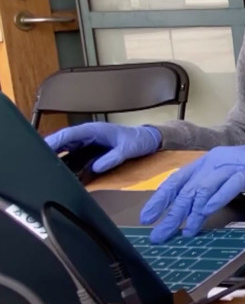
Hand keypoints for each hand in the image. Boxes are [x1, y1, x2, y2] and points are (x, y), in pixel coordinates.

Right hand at [45, 123, 161, 172]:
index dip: (53, 141)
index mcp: (94, 130)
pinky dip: (66, 164)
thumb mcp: (128, 149)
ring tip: (47, 171)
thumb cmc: (137, 140)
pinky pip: (73, 157)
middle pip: (62, 143)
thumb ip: (113, 158)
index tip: (43, 149)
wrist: (147, 140)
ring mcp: (87, 144)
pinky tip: (61, 173)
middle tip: (39, 164)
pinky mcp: (89, 151)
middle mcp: (87, 136)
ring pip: (65, 151)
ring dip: (56, 159)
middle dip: (49, 151)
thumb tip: (97, 167)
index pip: (68, 134)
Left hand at [139, 137, 244, 242]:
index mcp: (210, 160)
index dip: (161, 198)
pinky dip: (218, 197)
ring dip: (193, 211)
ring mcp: (235, 162)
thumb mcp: (231, 177)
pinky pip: (231, 183)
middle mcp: (217, 158)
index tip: (148, 217)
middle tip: (161, 233)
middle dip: (173, 212)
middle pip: (189, 187)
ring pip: (206, 186)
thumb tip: (190, 211)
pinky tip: (208, 210)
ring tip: (186, 230)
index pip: (179, 178)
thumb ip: (212, 189)